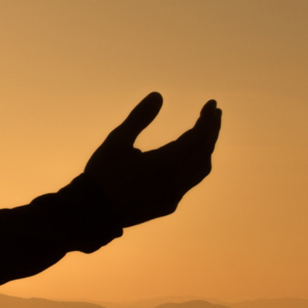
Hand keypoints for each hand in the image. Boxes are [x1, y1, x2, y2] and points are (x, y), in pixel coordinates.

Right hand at [82, 92, 220, 227]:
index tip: (212, 103)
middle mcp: (177, 180)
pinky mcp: (168, 206)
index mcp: (167, 162)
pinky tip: (186, 160)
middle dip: (212, 131)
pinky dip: (195, 166)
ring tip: (205, 135)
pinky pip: (190, 183)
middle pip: (205, 151)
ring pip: (201, 170)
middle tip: (214, 113)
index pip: (199, 136)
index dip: (207, 119)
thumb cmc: (103, 174)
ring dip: (206, 150)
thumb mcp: (117, 140)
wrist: (93, 212)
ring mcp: (174, 195)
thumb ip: (139, 118)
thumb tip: (158, 95)